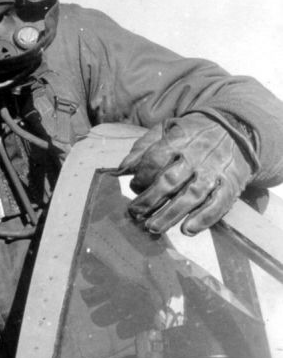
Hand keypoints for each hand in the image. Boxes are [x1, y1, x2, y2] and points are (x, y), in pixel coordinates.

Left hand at [118, 113, 256, 235]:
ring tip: (153, 228)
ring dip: (171, 214)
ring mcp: (215, 170)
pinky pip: (219, 204)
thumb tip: (122, 168)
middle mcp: (197, 155)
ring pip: (192, 195)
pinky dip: (204, 218)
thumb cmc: (193, 133)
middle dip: (150, 199)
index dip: (142, 175)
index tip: (134, 186)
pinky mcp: (231, 184)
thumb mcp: (167, 129)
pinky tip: (187, 229)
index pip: (155, 159)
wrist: (236, 127)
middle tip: (135, 213)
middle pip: (170, 180)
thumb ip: (143, 147)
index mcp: (179, 139)